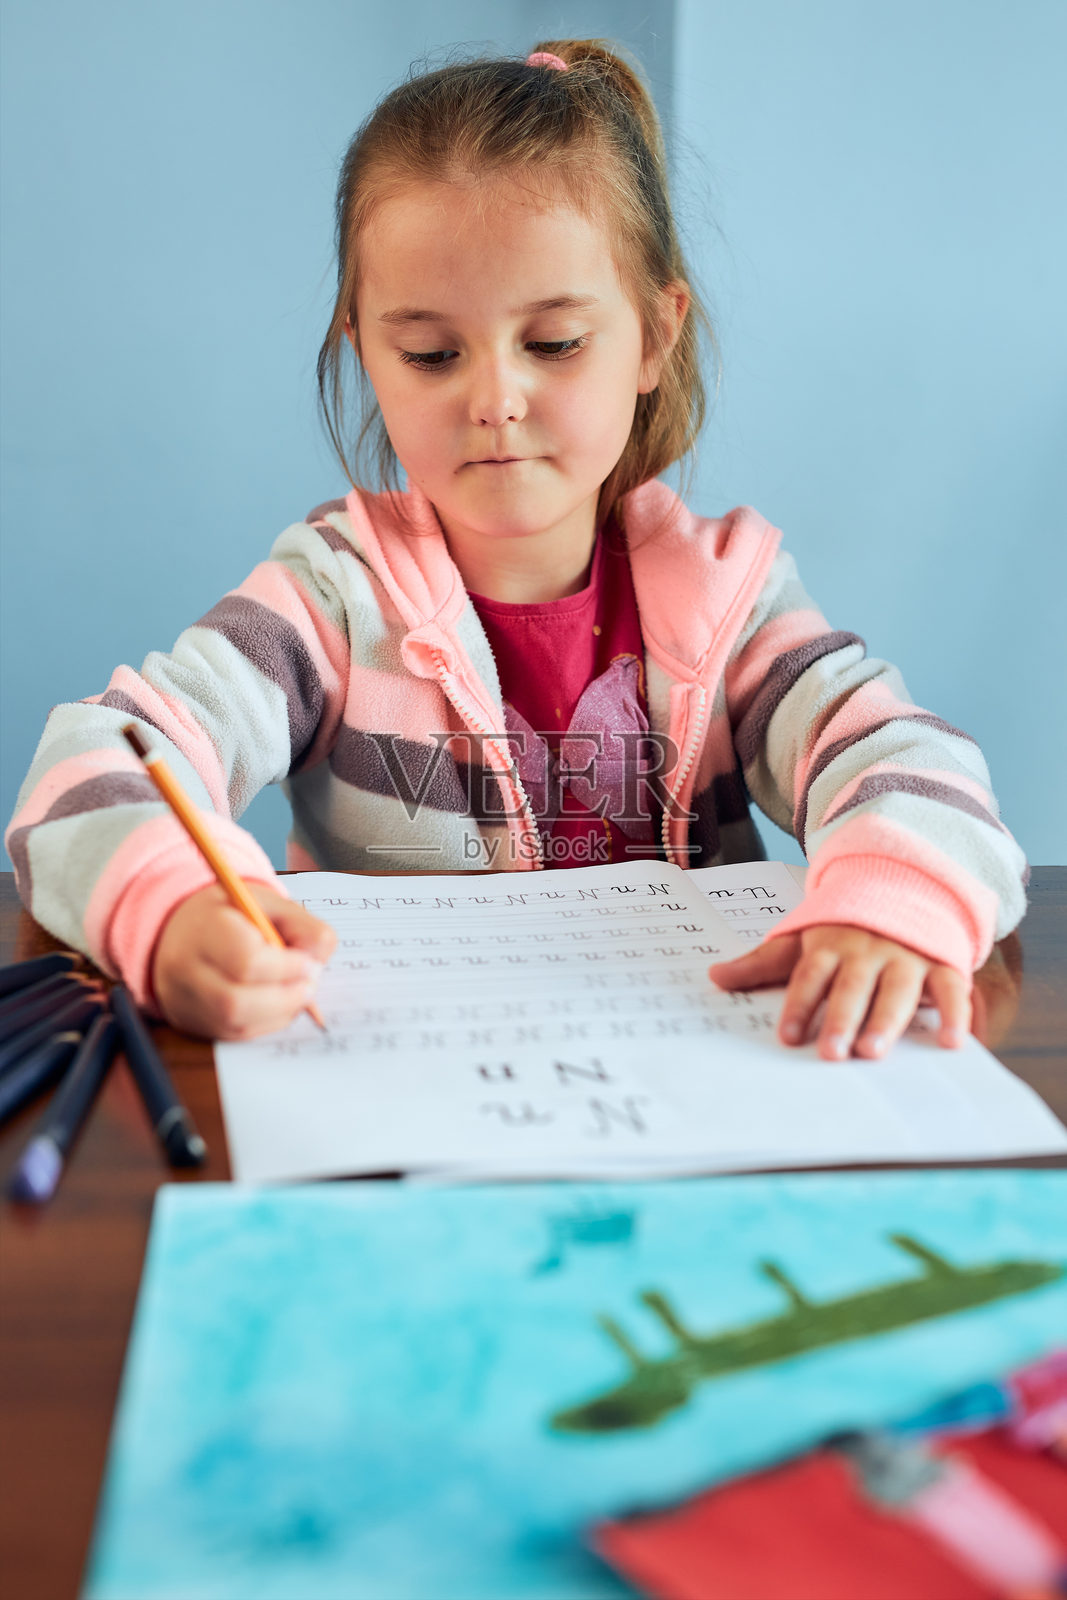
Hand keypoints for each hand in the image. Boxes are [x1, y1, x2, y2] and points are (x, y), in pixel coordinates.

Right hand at [152, 882, 336, 1039]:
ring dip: (279, 1013)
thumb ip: (301, 926)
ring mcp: (186, 1000)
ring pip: (235, 1024)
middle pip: (235, 1001)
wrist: (181, 931)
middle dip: (284, 998)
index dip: (286, 968)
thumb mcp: (268, 904)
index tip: (309, 964)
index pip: (246, 960)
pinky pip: (235, 1034)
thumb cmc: (231, 916)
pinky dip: (266, 1023)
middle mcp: (185, 968)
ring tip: (297, 995)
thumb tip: (316, 963)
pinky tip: (279, 1005)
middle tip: (309, 987)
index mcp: (204, 928)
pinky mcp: (193, 1022)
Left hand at [708, 925, 970, 1059]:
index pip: (811, 975)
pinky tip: (953, 1042)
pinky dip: (955, 1015)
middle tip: (831, 1054)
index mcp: (831, 944)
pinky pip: (952, 990)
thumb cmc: (843, 925)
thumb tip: (715, 977)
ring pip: (898, 990)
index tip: (789, 1036)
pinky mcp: (942, 964)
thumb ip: (762, 962)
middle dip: (842, 1019)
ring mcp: (907, 957)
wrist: (901, 883)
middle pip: (853, 987)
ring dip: (887, 1021)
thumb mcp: (801, 937)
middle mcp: (869, 951)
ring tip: (873, 1053)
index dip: (800, 1004)